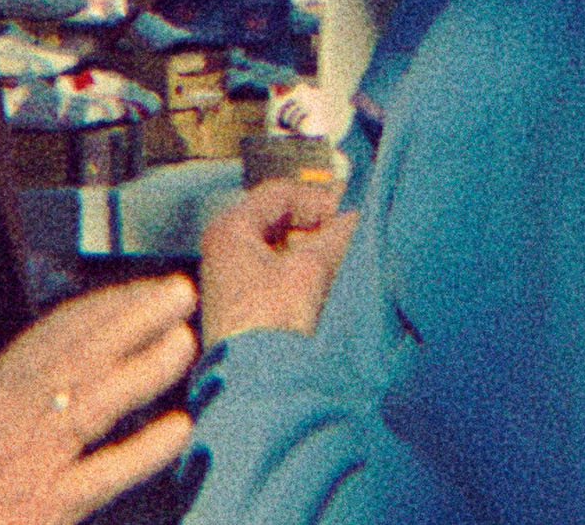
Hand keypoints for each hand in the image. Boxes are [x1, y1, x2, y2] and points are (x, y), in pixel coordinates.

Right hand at [0, 275, 197, 524]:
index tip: (142, 291)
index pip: (56, 332)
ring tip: (184, 342)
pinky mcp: (44, 506)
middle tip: (179, 293)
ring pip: (97, 400)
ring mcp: (30, 458)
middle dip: (134, 316)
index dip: (106, 306)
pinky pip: (102, 473)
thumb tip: (66, 370)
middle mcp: (12, 413)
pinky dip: (143, 450)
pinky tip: (177, 430)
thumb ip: (15, 395)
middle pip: (82, 352)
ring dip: (146, 366)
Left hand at [198, 179, 357, 347]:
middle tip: (355, 238)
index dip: (320, 199)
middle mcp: (226, 253)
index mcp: (229, 231)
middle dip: (322, 230)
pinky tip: (334, 290)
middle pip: (284, 223)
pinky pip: (286, 280)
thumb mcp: (309, 271)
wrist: (257, 390)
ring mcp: (237, 283)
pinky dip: (311, 279)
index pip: (281, 194)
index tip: (352, 212)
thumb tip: (358, 218)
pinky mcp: (251, 312)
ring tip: (348, 264)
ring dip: (320, 256)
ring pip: (287, 253)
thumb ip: (337, 236)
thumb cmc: (268, 329)